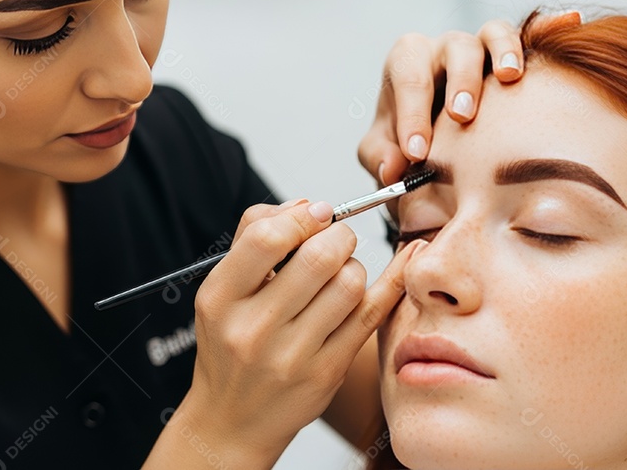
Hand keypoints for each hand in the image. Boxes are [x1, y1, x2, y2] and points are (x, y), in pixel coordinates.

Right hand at [165, 200, 408, 466]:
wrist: (232, 419)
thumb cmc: (231, 344)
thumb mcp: (222, 290)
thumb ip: (255, 237)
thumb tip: (307, 206)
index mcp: (221, 298)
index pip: (266, 238)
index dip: (301, 216)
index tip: (316, 213)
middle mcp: (254, 329)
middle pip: (318, 257)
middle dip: (338, 236)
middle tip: (336, 240)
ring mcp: (292, 355)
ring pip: (350, 284)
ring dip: (354, 267)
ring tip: (341, 275)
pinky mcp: (326, 373)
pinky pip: (371, 314)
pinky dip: (392, 281)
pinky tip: (404, 261)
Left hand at [358, 12, 581, 185]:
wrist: (437, 144)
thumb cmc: (407, 143)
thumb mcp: (385, 152)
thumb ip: (381, 158)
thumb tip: (392, 169)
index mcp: (408, 65)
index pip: (408, 76)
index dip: (411, 111)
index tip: (417, 151)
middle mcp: (445, 50)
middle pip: (455, 48)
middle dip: (460, 80)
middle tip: (462, 116)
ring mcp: (482, 50)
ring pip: (493, 34)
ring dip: (503, 52)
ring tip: (509, 77)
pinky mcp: (514, 57)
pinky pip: (535, 33)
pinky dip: (552, 24)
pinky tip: (570, 23)